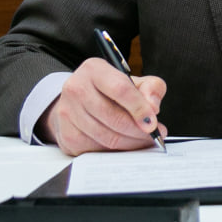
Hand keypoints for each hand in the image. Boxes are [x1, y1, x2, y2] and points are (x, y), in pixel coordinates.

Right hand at [39, 57, 167, 155]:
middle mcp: (76, 88)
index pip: (120, 89)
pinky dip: (115, 151)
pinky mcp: (66, 135)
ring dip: (131, 143)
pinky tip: (125, 144)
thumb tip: (153, 107)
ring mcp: (67, 113)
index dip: (139, 108)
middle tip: (155, 135)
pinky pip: (96, 150)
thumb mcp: (134, 81)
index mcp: (94, 69)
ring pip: (106, 136)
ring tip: (144, 140)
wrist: (79, 102)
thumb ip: (151, 87)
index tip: (153, 123)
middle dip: (139, 131)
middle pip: (113, 117)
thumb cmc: (111, 90)